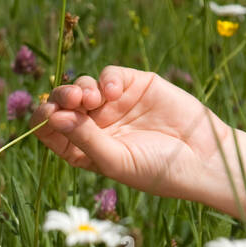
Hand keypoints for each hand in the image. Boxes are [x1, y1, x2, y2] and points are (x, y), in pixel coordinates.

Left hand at [32, 65, 233, 201]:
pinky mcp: (134, 86)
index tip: (48, 115)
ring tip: (92, 100)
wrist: (201, 158)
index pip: (52, 131)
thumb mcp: (115, 160)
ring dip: (81, 89)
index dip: (44, 120)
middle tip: (71, 101)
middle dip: (60, 98)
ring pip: (83, 86)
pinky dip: (108, 79)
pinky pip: (110, 76)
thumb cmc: (157, 170)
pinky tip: (115, 91)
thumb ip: (84, 139)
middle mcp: (94, 126)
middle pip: (63, 105)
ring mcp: (114, 105)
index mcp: (83, 150)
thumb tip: (53, 117)